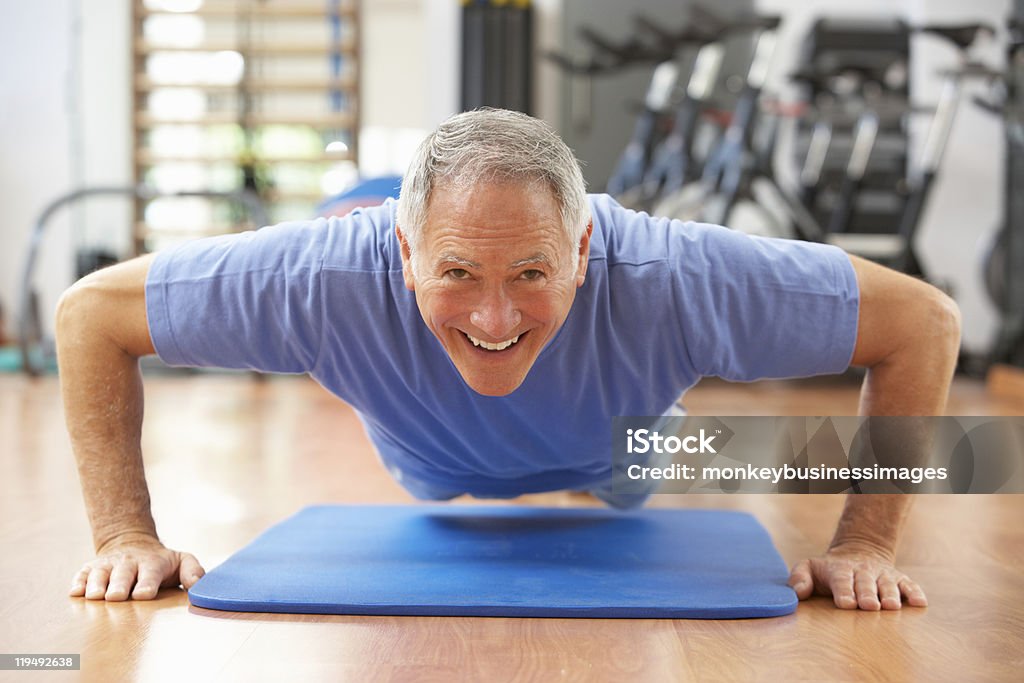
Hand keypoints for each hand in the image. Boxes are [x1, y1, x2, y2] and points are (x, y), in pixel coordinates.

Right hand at [69, 533, 204, 600]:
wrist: (133, 544)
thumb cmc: (161, 562)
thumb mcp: (181, 561)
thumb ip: (193, 572)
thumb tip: (197, 586)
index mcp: (152, 563)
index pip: (150, 573)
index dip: (147, 583)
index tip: (143, 594)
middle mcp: (128, 563)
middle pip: (123, 574)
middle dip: (120, 585)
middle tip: (116, 597)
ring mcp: (108, 565)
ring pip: (100, 573)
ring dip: (97, 584)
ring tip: (95, 596)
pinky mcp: (91, 568)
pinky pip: (82, 574)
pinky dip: (78, 582)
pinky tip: (75, 591)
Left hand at [787, 542, 927, 610]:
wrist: (859, 552)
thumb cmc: (829, 571)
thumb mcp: (809, 567)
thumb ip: (799, 578)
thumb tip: (798, 592)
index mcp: (840, 570)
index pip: (841, 580)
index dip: (844, 591)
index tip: (846, 604)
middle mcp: (863, 571)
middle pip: (865, 583)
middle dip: (868, 594)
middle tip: (870, 606)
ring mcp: (882, 574)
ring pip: (888, 584)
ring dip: (891, 594)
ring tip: (892, 606)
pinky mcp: (899, 579)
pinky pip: (909, 584)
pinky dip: (914, 593)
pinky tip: (919, 603)